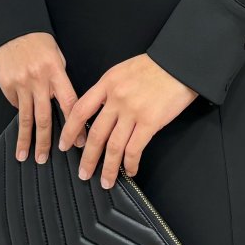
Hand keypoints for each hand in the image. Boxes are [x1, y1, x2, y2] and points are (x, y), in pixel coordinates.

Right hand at [0, 31, 85, 163]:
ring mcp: (21, 83)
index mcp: (56, 72)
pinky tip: (21, 120)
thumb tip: (67, 110)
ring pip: (25, 117)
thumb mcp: (59, 59)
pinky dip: (19, 112)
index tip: (78, 143)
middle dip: (45, 141)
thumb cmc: (41, 44)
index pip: (69, 103)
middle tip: (44, 159)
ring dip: (25, 139)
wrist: (16, 30)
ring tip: (24, 155)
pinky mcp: (7, 84)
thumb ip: (61, 83)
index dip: (75, 125)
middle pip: (44, 117)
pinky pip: (15, 104)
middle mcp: (38, 80)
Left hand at [57, 54, 198, 188]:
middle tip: (83, 173)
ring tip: (106, 181)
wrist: (180, 63)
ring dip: (108, 167)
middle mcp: (116, 98)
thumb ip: (109, 89)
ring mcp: (133, 110)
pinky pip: (134, 149)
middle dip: (88, 158)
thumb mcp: (123, 70)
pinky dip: (130, 164)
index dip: (70, 130)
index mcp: (107, 83)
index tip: (65, 145)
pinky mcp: (150, 121)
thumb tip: (100, 111)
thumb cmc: (155, 66)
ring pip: (114, 146)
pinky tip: (130, 171)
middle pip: (95, 134)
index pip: (80, 110)